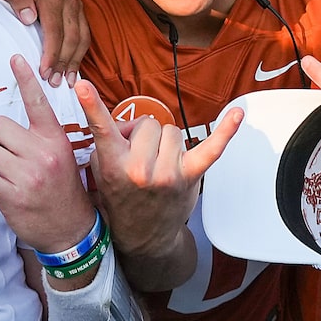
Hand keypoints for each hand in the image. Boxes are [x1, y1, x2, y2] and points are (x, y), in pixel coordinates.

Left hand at [0, 0, 88, 81]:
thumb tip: (29, 17)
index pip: (55, 31)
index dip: (51, 54)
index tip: (44, 73)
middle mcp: (68, 1)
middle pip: (71, 38)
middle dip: (63, 63)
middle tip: (54, 83)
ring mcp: (76, 7)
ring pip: (81, 40)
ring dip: (74, 62)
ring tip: (65, 82)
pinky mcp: (78, 14)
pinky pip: (84, 37)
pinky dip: (79, 55)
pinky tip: (72, 71)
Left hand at [0, 55, 93, 253]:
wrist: (72, 228)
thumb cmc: (62, 187)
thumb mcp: (63, 154)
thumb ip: (41, 134)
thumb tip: (7, 119)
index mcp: (55, 138)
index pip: (38, 103)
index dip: (26, 79)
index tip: (15, 57)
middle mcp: (42, 153)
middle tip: (8, 154)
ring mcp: (26, 175)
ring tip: (4, 171)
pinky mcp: (10, 194)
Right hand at [75, 79, 240, 289]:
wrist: (144, 235)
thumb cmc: (121, 196)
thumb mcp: (100, 170)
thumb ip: (109, 140)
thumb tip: (131, 124)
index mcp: (113, 164)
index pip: (101, 128)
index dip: (90, 105)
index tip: (82, 85)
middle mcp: (140, 169)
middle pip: (147, 123)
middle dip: (143, 134)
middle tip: (139, 155)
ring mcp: (168, 174)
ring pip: (171, 130)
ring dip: (164, 142)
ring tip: (157, 162)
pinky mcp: (191, 177)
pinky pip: (212, 148)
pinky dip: (226, 131)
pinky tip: (238, 114)